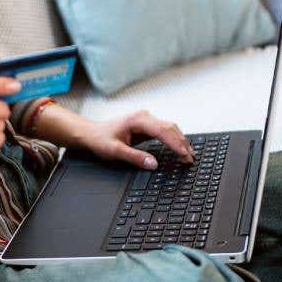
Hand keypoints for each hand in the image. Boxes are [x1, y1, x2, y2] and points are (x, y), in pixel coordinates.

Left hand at [77, 110, 192, 169]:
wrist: (90, 133)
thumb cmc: (100, 139)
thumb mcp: (115, 151)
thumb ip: (135, 157)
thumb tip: (153, 164)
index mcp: (138, 120)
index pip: (162, 131)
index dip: (175, 144)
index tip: (184, 155)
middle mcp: (144, 116)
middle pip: (170, 128)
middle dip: (182, 143)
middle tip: (190, 159)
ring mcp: (146, 119)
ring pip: (169, 128)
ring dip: (180, 141)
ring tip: (189, 155)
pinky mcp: (146, 125)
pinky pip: (164, 131)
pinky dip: (174, 139)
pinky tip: (180, 148)